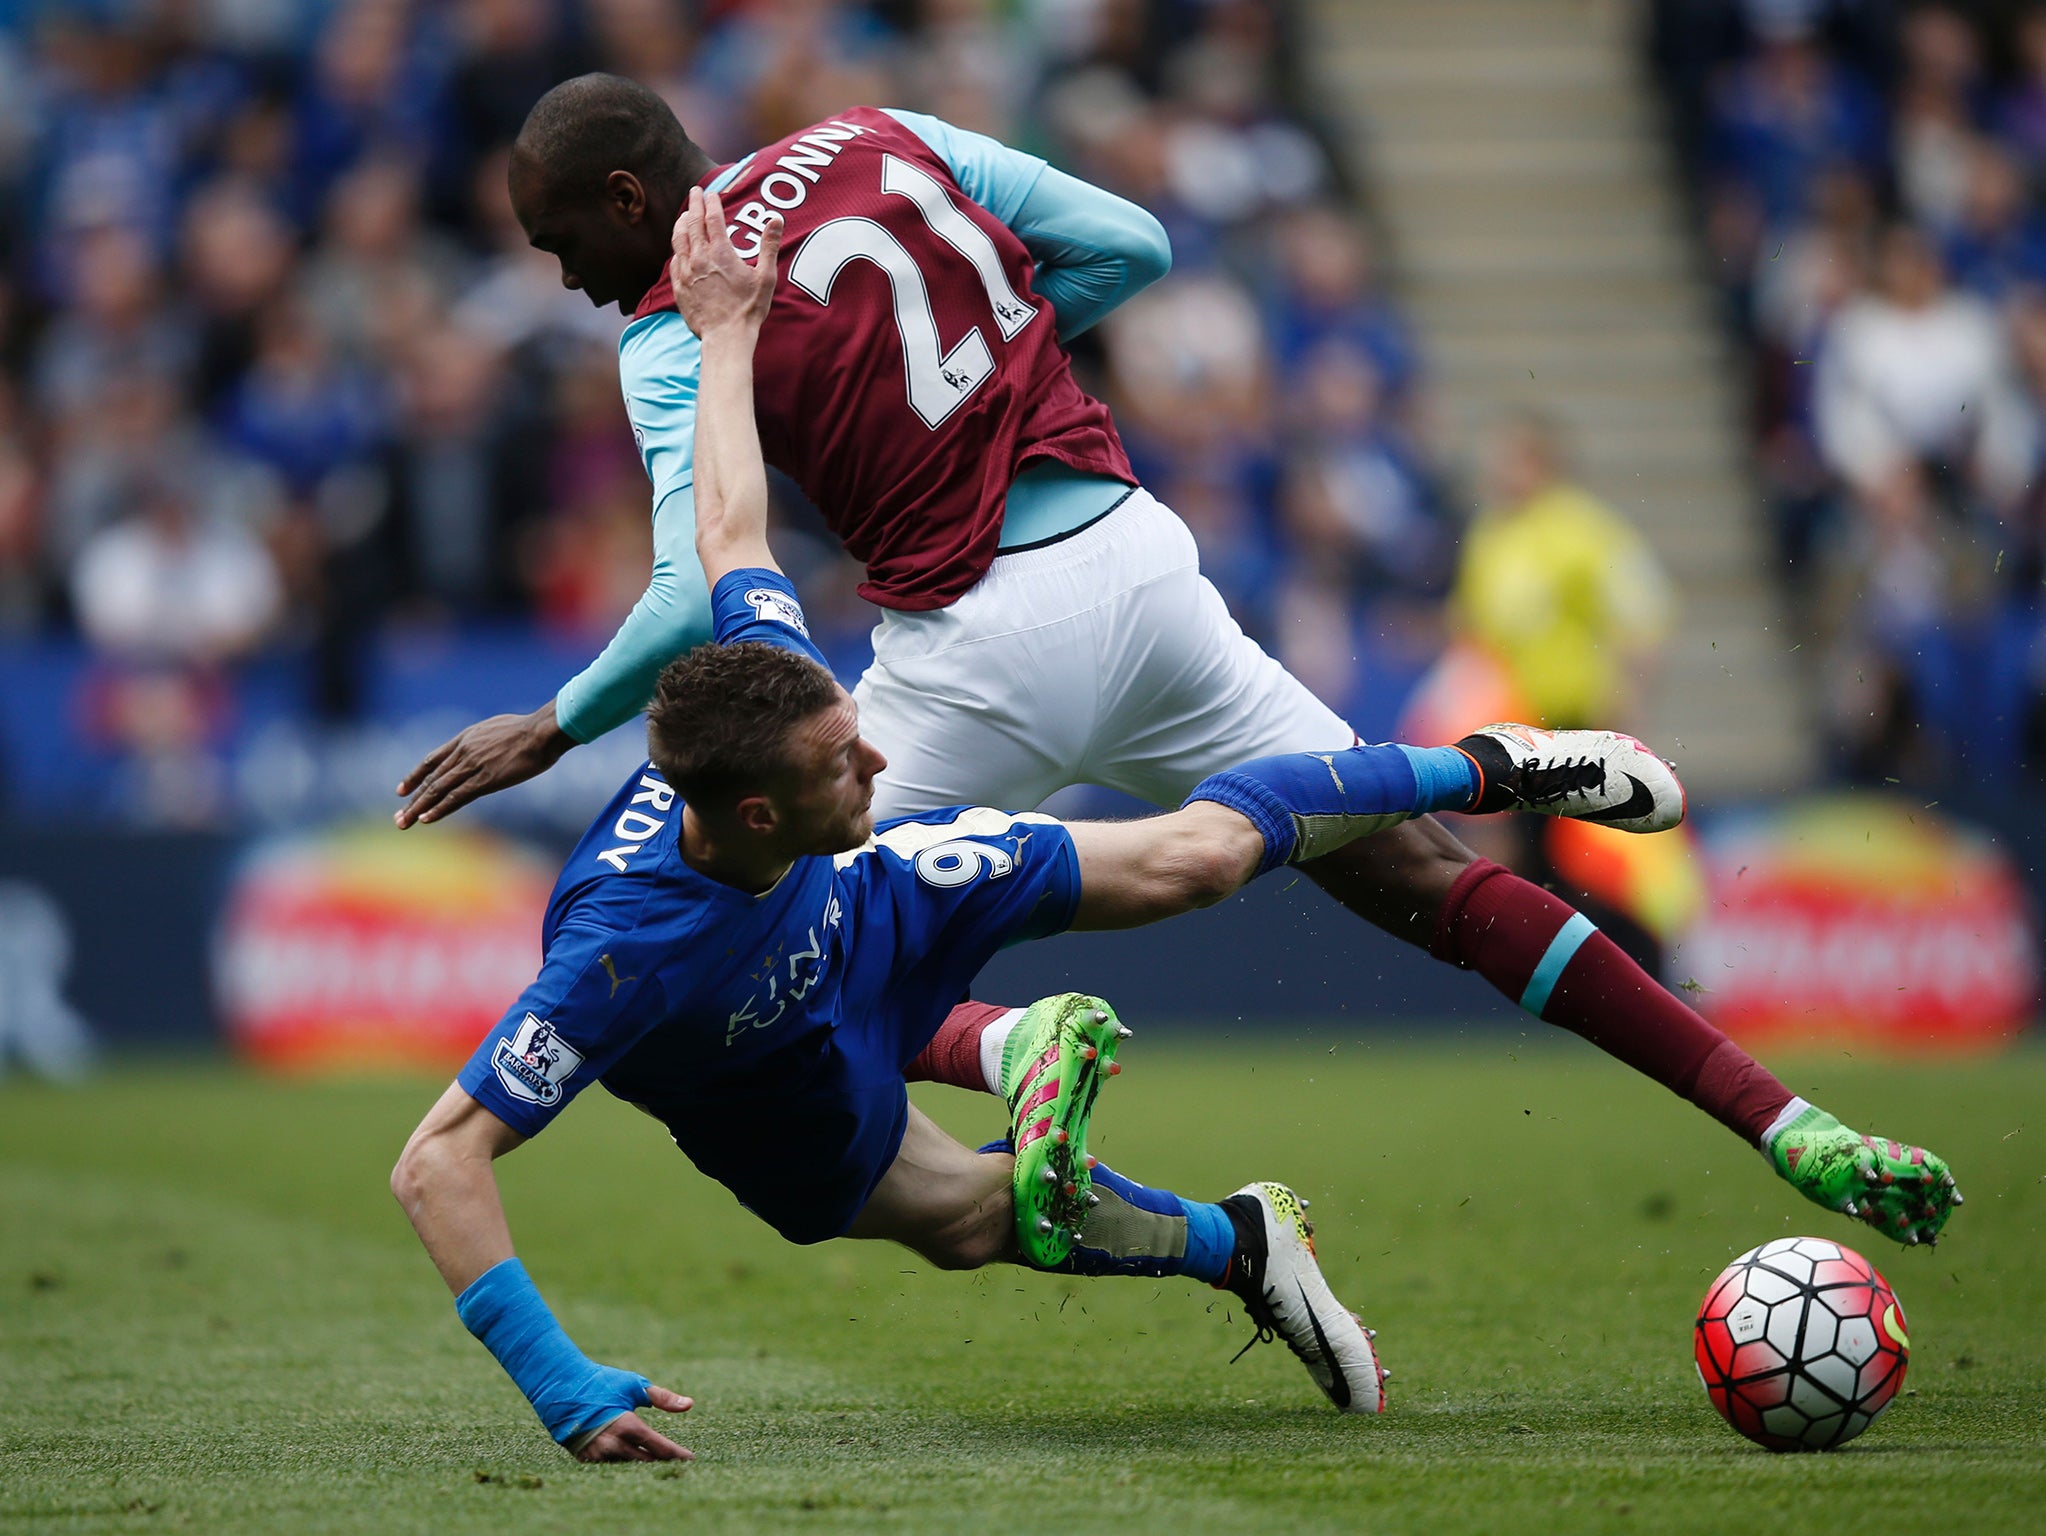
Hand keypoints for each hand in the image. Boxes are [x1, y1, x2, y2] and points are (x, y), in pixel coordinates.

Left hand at [394, 702, 574, 827]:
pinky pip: (456, 797)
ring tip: (404, 823)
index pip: (432, 760)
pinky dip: (440, 809)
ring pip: (438, 790)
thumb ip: (485, 739)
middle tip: (399, 817)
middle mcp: (463, 752)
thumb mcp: (498, 728)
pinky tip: (427, 819)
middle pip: (431, 779)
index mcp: (465, 738)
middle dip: (413, 800)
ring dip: (419, 809)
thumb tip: (486, 745)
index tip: (401, 790)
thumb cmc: (529, 729)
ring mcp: (472, 766)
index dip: (414, 776)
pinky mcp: (485, 780)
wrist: (541, 732)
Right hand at [572, 1385, 694, 1462]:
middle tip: (678, 1464)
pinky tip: (633, 1463)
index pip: (659, 1448)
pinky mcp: (584, 1459)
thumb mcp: (634, 1386)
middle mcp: (613, 1445)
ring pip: (627, 1466)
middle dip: (662, 1463)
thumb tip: (689, 1404)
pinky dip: (623, 1464)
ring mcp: (597, 1455)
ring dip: (642, 1465)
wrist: (560, 1386)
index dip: (677, 1455)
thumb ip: (663, 1398)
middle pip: (646, 1462)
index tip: (691, 1460)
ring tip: (659, 1465)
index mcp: (628, 1426)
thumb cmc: (600, 1382)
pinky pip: (610, 1466)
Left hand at [669, 186, 781, 338]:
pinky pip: (674, 260)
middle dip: (694, 204)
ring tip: (684, 215)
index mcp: (720, 252)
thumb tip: (776, 220)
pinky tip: (679, 248)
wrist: (726, 336)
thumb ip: (769, 246)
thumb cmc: (748, 309)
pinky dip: (677, 248)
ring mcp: (686, 271)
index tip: (711, 193)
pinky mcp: (679, 286)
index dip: (711, 202)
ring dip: (681, 223)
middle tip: (695, 192)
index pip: (712, 217)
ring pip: (679, 239)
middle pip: (692, 222)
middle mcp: (699, 257)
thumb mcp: (765, 277)